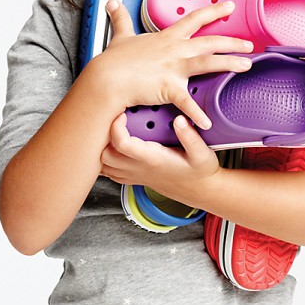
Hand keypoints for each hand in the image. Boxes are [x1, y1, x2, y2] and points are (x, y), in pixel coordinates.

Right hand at [90, 0, 254, 130]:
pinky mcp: (168, 87)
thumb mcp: (120, 36)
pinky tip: (208, 123)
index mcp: (166, 38)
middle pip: (209, 41)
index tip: (229, 7)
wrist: (106, 77)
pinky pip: (186, 101)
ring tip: (247, 66)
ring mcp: (173, 67)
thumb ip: (120, 19)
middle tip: (250, 44)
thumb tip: (112, 3)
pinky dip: (197, 113)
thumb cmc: (114, 61)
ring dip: (229, 63)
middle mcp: (174, 49)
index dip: (213, 11)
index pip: (194, 19)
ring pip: (208, 62)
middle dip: (232, 41)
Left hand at [100, 111, 222, 209]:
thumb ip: (191, 137)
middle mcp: (139, 169)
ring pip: (104, 165)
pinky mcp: (134, 178)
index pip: (122, 144)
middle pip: (105, 155)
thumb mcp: (202, 153)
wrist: (200, 190)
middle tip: (113, 119)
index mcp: (152, 159)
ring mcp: (134, 175)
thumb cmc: (201, 171)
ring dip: (101, 147)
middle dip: (103, 136)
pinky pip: (110, 172)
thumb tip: (180, 119)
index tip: (122, 114)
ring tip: (112, 130)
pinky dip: (105, 159)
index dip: (116, 127)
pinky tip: (114, 145)